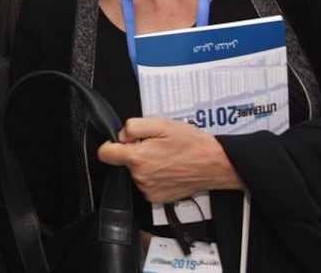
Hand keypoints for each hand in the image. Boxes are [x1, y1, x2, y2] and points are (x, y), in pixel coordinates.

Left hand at [97, 116, 244, 202]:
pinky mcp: (157, 197)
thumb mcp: (161, 123)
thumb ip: (133, 127)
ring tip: (165, 156)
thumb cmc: (191, 144)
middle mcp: (140, 177)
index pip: (105, 154)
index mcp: (138, 158)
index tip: (121, 142)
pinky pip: (145, 183)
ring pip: (135, 172)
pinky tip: (168, 168)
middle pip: (123, 161)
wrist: (215, 164)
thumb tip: (120, 136)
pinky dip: (153, 175)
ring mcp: (148, 190)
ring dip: (145, 163)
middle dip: (134, 151)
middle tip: (155, 145)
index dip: (111, 144)